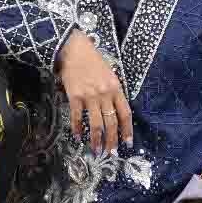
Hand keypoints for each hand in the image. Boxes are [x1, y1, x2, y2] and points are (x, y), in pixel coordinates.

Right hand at [55, 30, 132, 153]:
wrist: (74, 50)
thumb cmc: (93, 60)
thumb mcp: (110, 74)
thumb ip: (113, 92)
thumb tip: (114, 111)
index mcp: (116, 88)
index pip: (125, 114)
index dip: (127, 130)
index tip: (127, 143)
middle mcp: (105, 94)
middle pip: (112, 122)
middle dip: (112, 140)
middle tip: (111, 153)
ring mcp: (89, 96)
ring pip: (96, 124)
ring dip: (96, 140)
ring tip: (96, 151)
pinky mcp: (75, 96)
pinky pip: (77, 117)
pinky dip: (77, 128)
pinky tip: (77, 136)